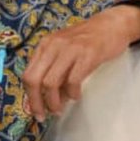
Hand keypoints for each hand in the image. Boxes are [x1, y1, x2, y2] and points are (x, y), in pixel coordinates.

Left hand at [22, 3, 139, 120]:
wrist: (111, 25)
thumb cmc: (87, 40)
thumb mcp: (64, 49)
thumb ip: (54, 69)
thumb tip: (48, 98)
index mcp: (44, 45)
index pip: (28, 74)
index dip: (29, 97)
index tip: (36, 111)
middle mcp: (53, 46)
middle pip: (34, 80)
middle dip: (37, 103)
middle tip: (44, 116)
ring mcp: (69, 49)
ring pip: (51, 82)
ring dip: (54, 102)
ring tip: (60, 109)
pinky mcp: (87, 54)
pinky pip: (73, 80)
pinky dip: (72, 93)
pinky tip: (76, 96)